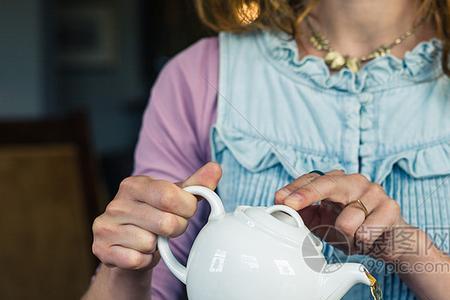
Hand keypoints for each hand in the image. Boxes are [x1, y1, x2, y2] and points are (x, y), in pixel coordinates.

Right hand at [92, 162, 221, 270]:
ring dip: (157, 247)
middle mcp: (116, 204)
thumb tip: (215, 168)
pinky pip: (137, 260)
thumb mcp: (175, 197)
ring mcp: (106, 227)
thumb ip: (197, 185)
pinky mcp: (101, 249)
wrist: (127, 245)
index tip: (185, 211)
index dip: (187, 208)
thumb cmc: (155, 216)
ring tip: (151, 238)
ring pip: (150, 243)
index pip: (170, 196)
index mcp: (133, 184)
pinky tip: (139, 251)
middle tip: (169, 227)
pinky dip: (145, 260)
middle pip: (165, 223)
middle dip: (176, 228)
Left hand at [275, 170, 407, 261]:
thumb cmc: (352, 229)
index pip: (311, 179)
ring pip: (347, 220)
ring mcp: (374, 191)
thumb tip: (283, 209)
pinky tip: (368, 240)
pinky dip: (362, 243)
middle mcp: (354, 181)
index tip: (279, 199)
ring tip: (352, 238)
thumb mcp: (323, 223)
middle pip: (328, 184)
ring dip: (344, 238)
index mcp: (336, 181)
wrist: (390, 242)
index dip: (294, 189)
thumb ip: (304, 215)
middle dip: (307, 194)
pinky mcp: (391, 207)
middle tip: (290, 205)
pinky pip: (366, 232)